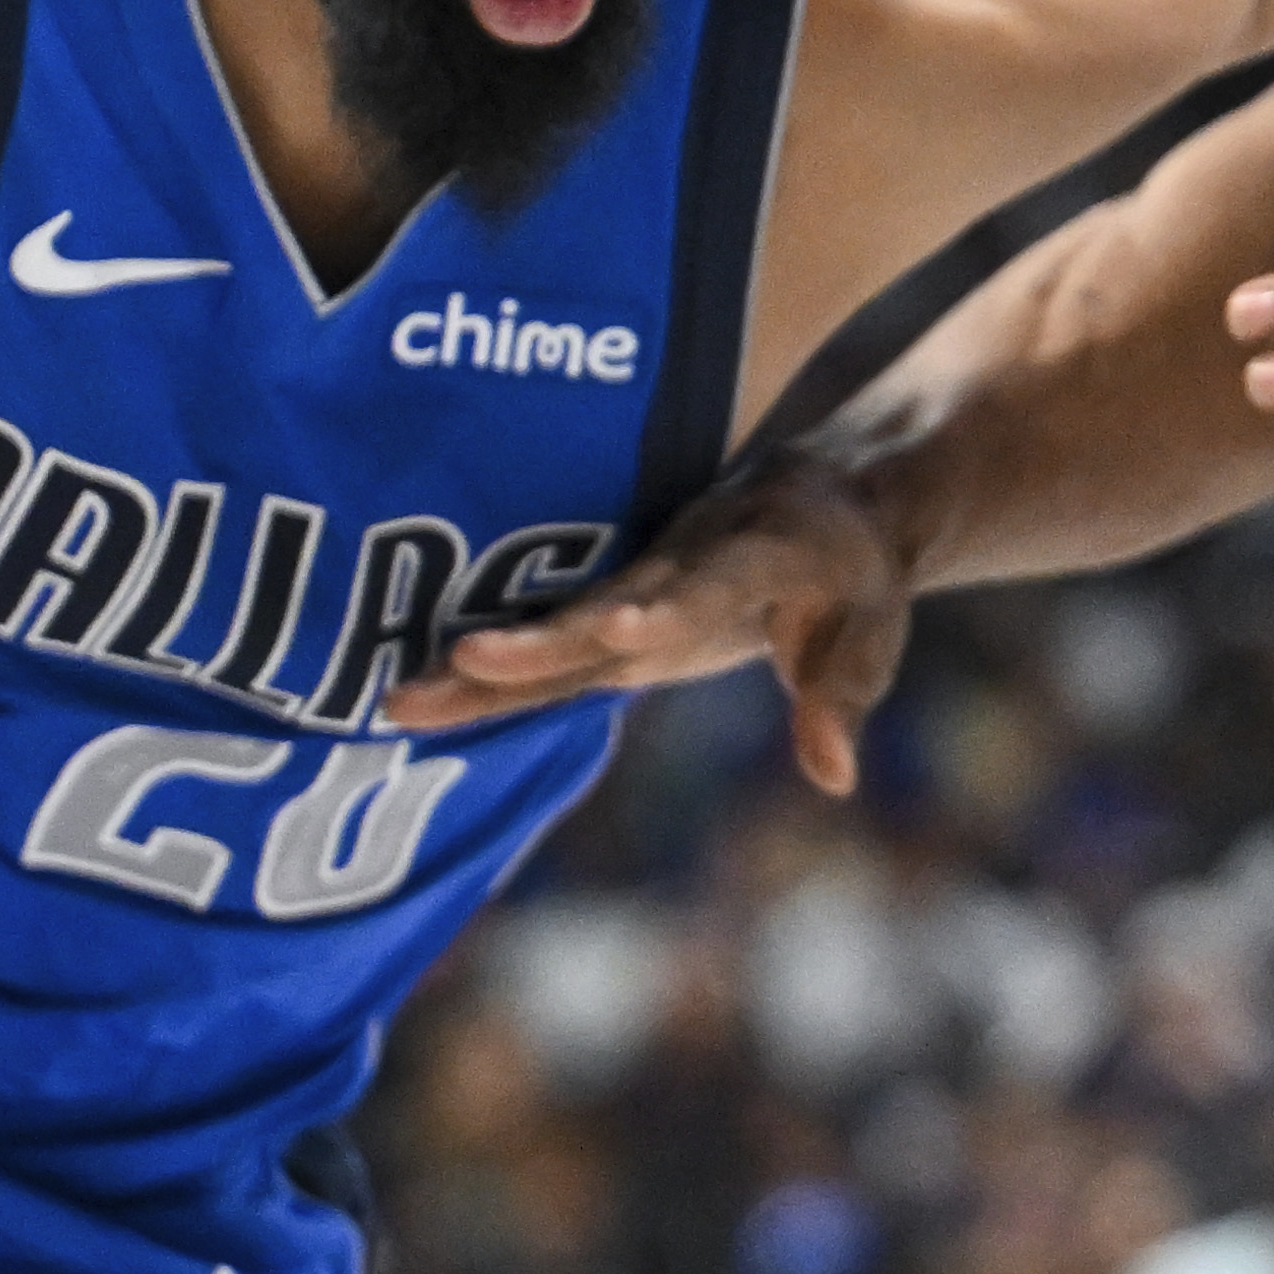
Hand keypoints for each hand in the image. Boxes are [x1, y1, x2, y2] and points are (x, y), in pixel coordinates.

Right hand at [387, 455, 918, 794]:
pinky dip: (481, 669)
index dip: (663, 607)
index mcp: (750, 556)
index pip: (701, 586)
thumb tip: (833, 777)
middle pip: (597, 607)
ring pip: (551, 626)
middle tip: (461, 665)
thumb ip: (841, 701)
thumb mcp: (871, 636)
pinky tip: (412, 702)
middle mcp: (676, 562)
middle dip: (532, 641)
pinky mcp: (606, 600)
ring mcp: (633, 578)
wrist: (822, 495)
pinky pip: (543, 638)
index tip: (620, 630)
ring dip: (480, 663)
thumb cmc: (853, 576)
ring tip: (402, 701)